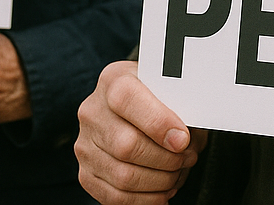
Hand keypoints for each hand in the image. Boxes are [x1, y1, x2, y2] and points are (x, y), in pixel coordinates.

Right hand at [75, 60, 205, 203]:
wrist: (130, 108)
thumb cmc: (156, 96)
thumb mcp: (167, 87)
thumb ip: (178, 105)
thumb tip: (188, 139)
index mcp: (113, 80)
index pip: (127, 99)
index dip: (158, 122)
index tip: (183, 139)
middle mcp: (93, 112)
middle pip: (126, 145)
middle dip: (166, 159)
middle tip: (188, 157)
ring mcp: (85, 145)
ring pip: (123, 176)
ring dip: (160, 182)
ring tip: (178, 173)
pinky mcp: (86, 174)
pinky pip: (116, 198)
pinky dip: (146, 200)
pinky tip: (164, 191)